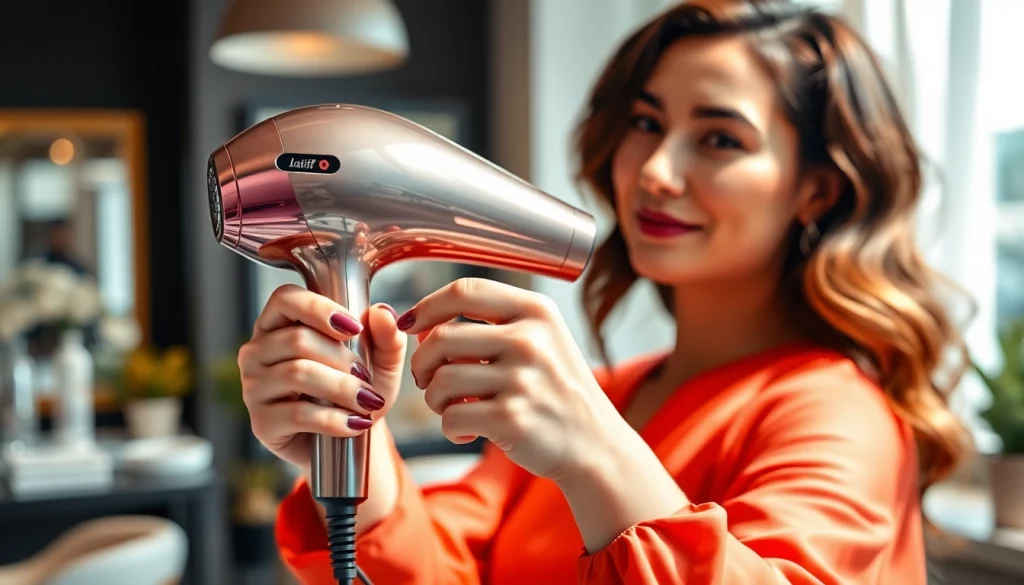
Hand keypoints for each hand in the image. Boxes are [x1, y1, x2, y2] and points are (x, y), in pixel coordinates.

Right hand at [238, 284, 406, 475]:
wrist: (347, 438)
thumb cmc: (356, 389)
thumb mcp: (381, 362)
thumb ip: (387, 336)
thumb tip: (382, 313)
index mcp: (279, 324)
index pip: (285, 299)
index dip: (319, 309)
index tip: (355, 328)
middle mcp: (257, 351)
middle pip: (297, 340)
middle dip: (342, 359)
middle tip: (366, 377)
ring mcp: (254, 387)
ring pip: (298, 374)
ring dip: (342, 388)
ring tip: (368, 401)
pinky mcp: (262, 423)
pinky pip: (299, 414)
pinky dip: (335, 419)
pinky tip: (356, 423)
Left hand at [398, 277, 623, 484]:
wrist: (595, 446)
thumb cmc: (557, 392)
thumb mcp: (540, 342)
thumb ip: (489, 327)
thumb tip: (421, 326)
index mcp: (537, 312)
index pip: (465, 291)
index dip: (427, 306)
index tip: (411, 323)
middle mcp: (531, 340)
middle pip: (442, 337)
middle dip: (423, 363)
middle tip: (429, 381)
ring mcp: (522, 380)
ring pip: (440, 380)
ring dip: (435, 400)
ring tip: (453, 409)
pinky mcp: (512, 419)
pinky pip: (451, 418)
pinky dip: (450, 429)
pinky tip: (470, 433)